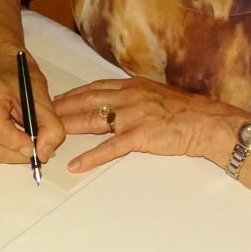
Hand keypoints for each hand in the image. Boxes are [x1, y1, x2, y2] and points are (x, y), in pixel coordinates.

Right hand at [0, 58, 64, 163]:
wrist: (4, 72)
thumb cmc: (21, 80)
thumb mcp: (43, 97)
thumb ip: (50, 126)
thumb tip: (43, 153)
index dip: (16, 142)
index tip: (35, 146)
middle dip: (18, 152)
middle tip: (36, 146)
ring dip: (13, 153)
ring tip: (26, 138)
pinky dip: (5, 150)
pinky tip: (14, 136)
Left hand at [53, 77, 250, 172]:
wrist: (208, 122)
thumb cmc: (186, 112)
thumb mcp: (156, 95)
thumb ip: (135, 97)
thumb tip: (118, 102)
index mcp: (132, 86)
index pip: (94, 88)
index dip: (72, 94)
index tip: (56, 99)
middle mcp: (129, 97)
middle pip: (87, 101)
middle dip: (62, 108)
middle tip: (42, 115)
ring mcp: (133, 116)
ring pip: (93, 121)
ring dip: (69, 128)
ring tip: (50, 135)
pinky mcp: (139, 136)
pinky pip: (110, 148)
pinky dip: (91, 158)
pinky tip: (77, 165)